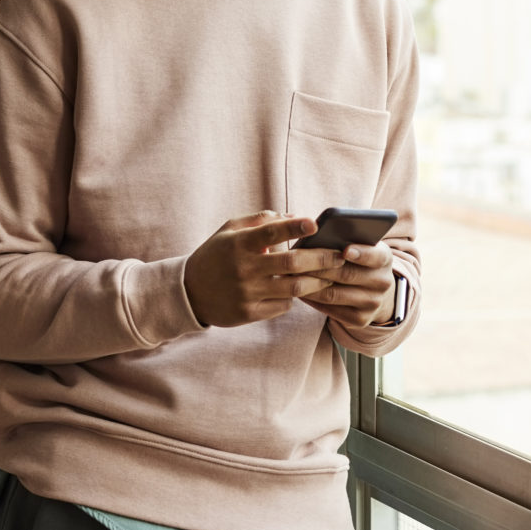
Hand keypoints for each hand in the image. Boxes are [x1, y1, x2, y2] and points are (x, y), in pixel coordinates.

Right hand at [182, 211, 334, 327]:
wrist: (190, 292)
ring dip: (317, 281)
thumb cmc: (216, 255)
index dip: (294, 227)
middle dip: (321, 259)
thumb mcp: (230, 230)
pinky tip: (303, 290)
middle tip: (340, 256)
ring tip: (332, 275)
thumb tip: (294, 216)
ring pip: (293, 288)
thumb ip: (260, 220)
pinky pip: (283, 305)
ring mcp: (247, 293)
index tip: (315, 224)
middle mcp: (244, 268)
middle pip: (291, 264)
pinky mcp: (249, 313)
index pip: (271, 233)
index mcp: (239, 244)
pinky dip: (295, 297)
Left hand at [298, 242, 396, 326]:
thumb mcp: (360, 245)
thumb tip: (314, 226)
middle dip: (320, 267)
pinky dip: (313, 300)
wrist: (373, 291)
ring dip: (310, 285)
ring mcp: (373, 303)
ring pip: (335, 294)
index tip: (345, 250)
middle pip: (348, 274)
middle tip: (297, 261)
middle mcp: (383, 282)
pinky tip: (299, 291)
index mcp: (385, 259)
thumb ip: (346, 236)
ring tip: (291, 276)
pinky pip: (331, 310)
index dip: (362, 253)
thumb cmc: (357, 260)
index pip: (375, 255)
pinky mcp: (360, 320)